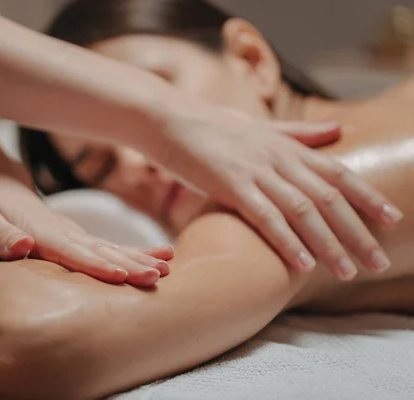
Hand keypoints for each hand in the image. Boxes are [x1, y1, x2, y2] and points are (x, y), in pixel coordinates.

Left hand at [0, 174, 172, 286]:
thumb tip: (22, 246)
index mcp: (41, 232)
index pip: (70, 251)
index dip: (95, 264)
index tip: (120, 276)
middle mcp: (64, 232)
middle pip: (100, 250)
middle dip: (130, 264)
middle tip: (158, 277)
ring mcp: (75, 233)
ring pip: (111, 246)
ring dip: (140, 257)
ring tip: (168, 266)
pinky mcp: (79, 237)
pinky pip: (111, 245)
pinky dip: (137, 250)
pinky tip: (161, 255)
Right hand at [151, 105, 401, 280]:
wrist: (170, 119)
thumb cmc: (212, 127)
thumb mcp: (260, 127)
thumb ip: (299, 133)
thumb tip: (337, 130)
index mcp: (288, 145)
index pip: (339, 173)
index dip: (368, 198)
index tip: (393, 221)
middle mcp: (279, 157)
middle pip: (329, 198)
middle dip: (358, 233)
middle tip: (377, 263)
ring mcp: (256, 170)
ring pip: (304, 211)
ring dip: (329, 244)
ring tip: (348, 272)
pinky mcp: (230, 183)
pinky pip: (266, 216)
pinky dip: (287, 241)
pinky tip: (303, 265)